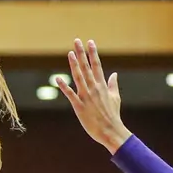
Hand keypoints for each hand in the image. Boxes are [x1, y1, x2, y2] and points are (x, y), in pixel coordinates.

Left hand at [56, 39, 131, 153]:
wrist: (111, 131)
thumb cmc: (112, 115)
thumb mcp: (115, 98)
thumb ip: (112, 85)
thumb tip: (114, 74)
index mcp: (102, 86)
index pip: (97, 65)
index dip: (93, 53)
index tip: (90, 42)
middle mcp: (94, 88)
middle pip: (87, 67)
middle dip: (82, 53)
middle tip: (77, 41)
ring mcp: (86, 96)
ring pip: (79, 77)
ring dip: (74, 65)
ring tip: (70, 53)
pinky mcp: (79, 106)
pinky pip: (70, 94)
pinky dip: (63, 86)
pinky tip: (57, 78)